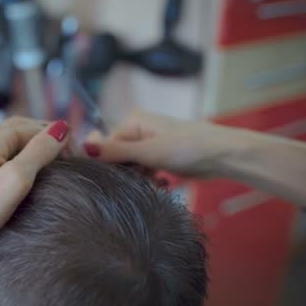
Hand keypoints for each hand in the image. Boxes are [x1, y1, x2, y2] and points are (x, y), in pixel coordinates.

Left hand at [0, 117, 69, 251]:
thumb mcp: (15, 182)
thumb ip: (39, 152)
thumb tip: (61, 128)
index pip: (36, 127)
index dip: (60, 139)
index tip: (77, 161)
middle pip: (18, 129)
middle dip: (44, 139)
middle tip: (65, 160)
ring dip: (22, 143)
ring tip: (38, 159)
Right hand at [83, 110, 226, 177]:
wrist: (224, 156)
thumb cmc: (188, 148)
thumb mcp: (148, 151)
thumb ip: (115, 151)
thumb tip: (81, 147)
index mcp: (132, 121)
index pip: (106, 146)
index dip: (110, 164)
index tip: (120, 178)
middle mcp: (138, 130)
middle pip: (118, 157)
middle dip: (127, 173)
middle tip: (142, 182)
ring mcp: (150, 144)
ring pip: (131, 167)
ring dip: (140, 179)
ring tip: (154, 184)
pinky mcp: (160, 157)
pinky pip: (144, 171)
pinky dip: (150, 180)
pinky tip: (161, 185)